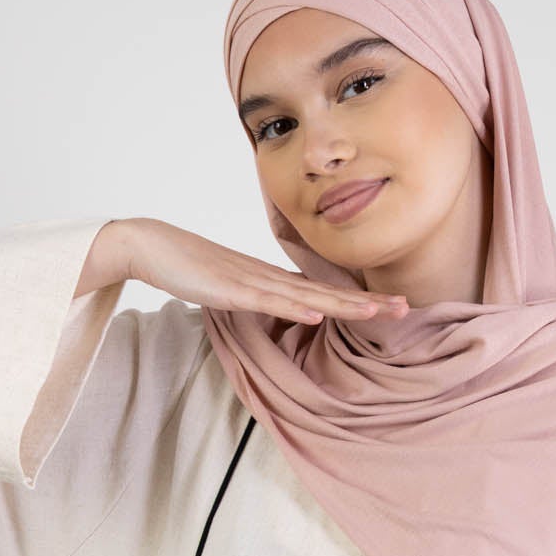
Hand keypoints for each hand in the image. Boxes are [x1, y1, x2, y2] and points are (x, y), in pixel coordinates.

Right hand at [104, 217, 409, 324]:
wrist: (149, 244)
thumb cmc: (185, 265)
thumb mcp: (228, 286)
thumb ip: (255, 296)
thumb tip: (280, 308)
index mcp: (269, 278)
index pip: (322, 291)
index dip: (357, 299)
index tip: (390, 306)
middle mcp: (268, 277)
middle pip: (325, 291)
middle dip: (366, 301)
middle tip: (406, 308)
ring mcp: (250, 281)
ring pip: (305, 295)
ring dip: (342, 304)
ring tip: (377, 312)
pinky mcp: (229, 288)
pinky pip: (266, 300)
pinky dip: (293, 306)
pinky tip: (317, 312)